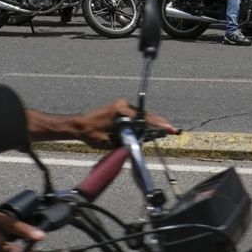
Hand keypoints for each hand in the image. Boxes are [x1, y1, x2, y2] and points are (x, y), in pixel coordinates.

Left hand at [65, 98, 179, 148]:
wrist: (78, 126)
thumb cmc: (91, 133)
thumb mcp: (108, 141)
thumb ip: (124, 143)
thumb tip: (139, 146)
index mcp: (122, 110)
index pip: (144, 118)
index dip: (159, 125)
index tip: (170, 129)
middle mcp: (123, 105)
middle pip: (146, 115)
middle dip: (160, 123)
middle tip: (173, 130)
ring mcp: (122, 106)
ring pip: (142, 115)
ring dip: (153, 124)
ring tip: (166, 130)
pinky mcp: (120, 110)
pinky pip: (136, 116)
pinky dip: (144, 123)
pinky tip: (152, 130)